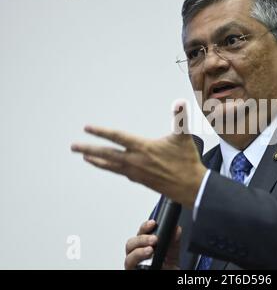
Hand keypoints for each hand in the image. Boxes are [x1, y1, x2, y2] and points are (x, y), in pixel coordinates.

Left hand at [71, 102, 206, 207]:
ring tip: (85, 157)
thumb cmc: (187, 162)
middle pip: (106, 154)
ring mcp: (136, 172)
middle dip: (88, 149)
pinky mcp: (140, 180)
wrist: (190, 187)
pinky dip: (110, 168)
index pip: (117, 137)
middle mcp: (136, 161)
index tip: (87, 128)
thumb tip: (181, 102)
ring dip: (96, 160)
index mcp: (143, 148)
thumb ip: (180, 118)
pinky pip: (119, 172)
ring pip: (111, 165)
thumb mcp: (184, 137)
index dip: (101, 132)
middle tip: (73, 146)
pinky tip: (109, 167)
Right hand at [124, 220, 181, 269]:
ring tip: (150, 250)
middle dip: (142, 239)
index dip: (145, 226)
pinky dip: (137, 263)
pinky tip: (146, 263)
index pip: (141, 232)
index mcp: (145, 244)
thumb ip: (174, 242)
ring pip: (129, 256)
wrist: (169, 278)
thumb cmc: (168, 267)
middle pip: (131, 243)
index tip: (153, 223)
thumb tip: (176, 229)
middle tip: (154, 239)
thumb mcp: (173, 253)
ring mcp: (134, 264)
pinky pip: (130, 267)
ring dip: (139, 252)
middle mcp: (137, 254)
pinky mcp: (132, 271)